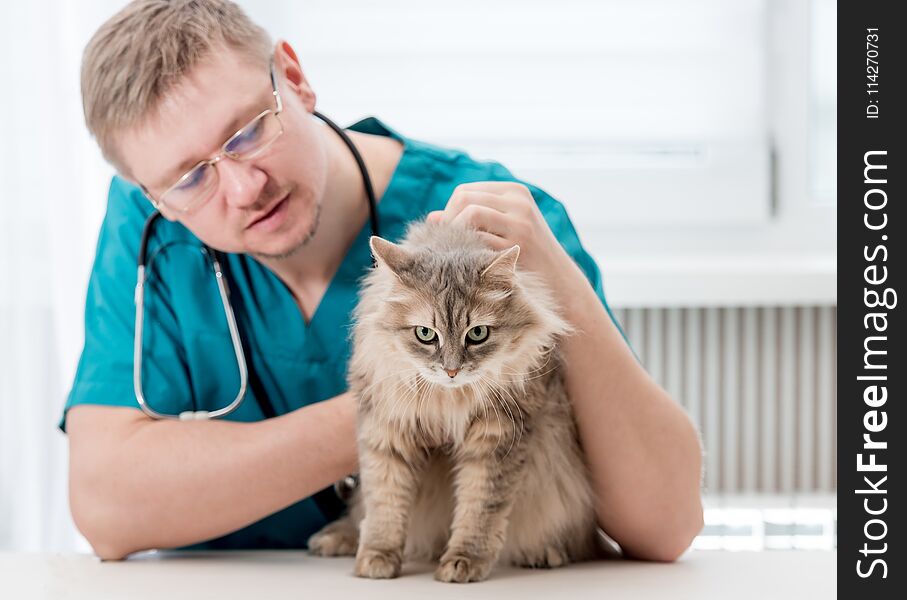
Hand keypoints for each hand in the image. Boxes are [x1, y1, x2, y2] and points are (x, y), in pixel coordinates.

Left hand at [426, 182, 572, 281]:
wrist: (559, 281)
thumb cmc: (526, 255)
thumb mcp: (504, 229)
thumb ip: (472, 220)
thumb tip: (432, 219)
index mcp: (514, 191)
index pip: (465, 191)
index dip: (450, 213)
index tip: (448, 236)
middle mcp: (518, 201)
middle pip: (464, 198)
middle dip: (449, 222)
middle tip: (446, 247)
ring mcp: (520, 220)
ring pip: (471, 214)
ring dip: (456, 234)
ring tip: (456, 254)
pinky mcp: (519, 242)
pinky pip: (480, 239)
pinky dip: (467, 250)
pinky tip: (467, 264)